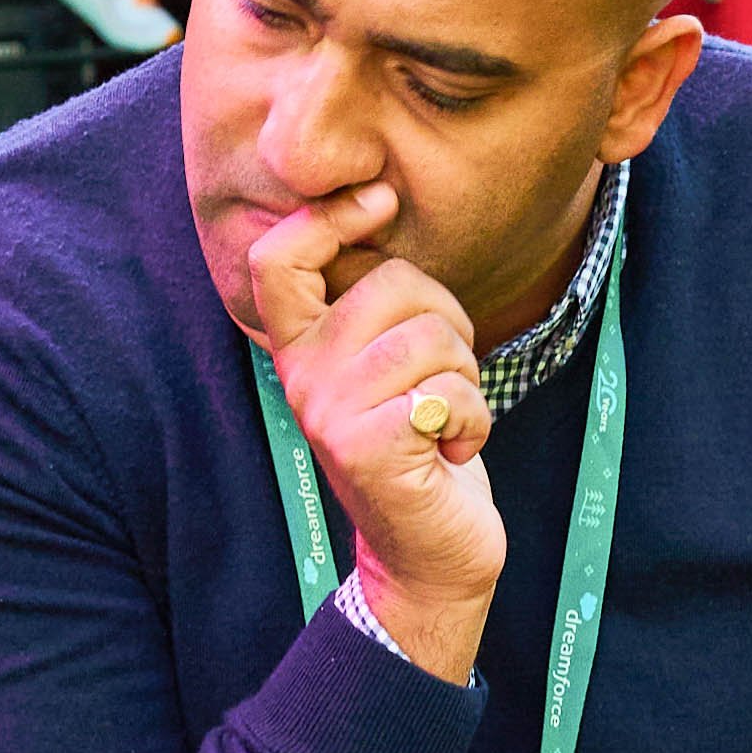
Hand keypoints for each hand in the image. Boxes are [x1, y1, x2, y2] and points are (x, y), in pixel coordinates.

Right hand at [238, 184, 501, 679]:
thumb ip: (373, 299)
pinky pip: (450, 391)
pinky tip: (451, 451)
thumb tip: (376, 199)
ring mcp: (329, 414)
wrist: (429, 553)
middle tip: (438, 382)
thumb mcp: (387, 362)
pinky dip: (473, 420)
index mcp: (300, 348)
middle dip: (447, 321)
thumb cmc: (422, 442)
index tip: (380, 200)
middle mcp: (302, 377)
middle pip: (392, 283)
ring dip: (466, 377)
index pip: (278, 258)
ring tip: (443, 420)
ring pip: (432, 336)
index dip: (327, 215)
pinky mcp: (368, 450)